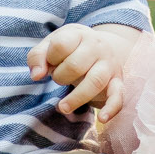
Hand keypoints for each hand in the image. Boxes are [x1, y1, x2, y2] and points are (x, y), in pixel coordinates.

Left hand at [28, 24, 143, 120]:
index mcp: (79, 34)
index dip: (50, 57)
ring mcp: (109, 65)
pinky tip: (102, 119)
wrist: (102, 47)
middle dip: (60, 77)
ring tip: (62, 108)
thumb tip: (36, 76)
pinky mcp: (117, 82)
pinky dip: (111, 108)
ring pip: (95, 82)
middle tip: (59, 78)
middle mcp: (97, 47)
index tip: (51, 62)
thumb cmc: (70, 48)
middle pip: (75, 65)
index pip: (61, 45)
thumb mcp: (52, 45)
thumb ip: (38, 57)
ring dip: (76, 98)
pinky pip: (118, 97)